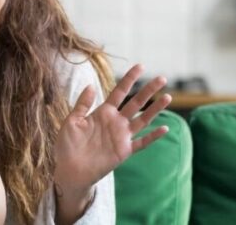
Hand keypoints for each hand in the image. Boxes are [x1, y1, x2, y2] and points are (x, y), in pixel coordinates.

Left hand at [54, 64, 171, 193]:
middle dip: (148, 91)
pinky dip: (153, 136)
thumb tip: (91, 85)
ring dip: (155, 110)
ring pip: (143, 120)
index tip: (140, 66)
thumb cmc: (67, 145)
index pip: (119, 92)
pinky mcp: (124, 151)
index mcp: (103, 113)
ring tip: (167, 97)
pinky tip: (164, 128)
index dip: (129, 79)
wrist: (69, 170)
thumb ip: (82, 104)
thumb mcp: (72, 121)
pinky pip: (142, 143)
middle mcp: (115, 122)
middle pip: (135, 103)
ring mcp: (121, 136)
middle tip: (162, 78)